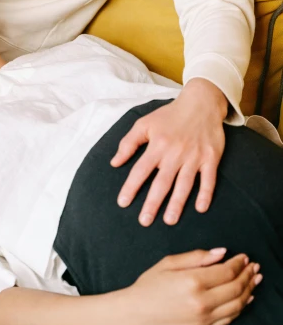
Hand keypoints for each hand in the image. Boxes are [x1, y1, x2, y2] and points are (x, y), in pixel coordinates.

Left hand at [111, 80, 226, 225]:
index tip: (123, 203)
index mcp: (157, 145)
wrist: (201, 103)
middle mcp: (175, 153)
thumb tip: (114, 163)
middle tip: (145, 221)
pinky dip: (205, 194)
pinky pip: (209, 179)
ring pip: (184, 184)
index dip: (131, 187)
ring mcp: (194, 156)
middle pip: (162, 182)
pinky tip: (201, 208)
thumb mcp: (145, 123)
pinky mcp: (210, 158)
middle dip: (152, 203)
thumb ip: (128, 143)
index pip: (141, 170)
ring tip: (169, 220)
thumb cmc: (170, 115)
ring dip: (177, 203)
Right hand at [127, 248, 260, 324]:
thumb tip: (221, 252)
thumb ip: (197, 256)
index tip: (243, 256)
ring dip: (249, 291)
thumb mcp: (169, 263)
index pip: (227, 271)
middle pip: (236, 287)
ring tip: (254, 280)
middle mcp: (202, 302)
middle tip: (253, 267)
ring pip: (237, 305)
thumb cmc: (149, 285)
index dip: (239, 263)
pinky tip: (245, 298)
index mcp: (193, 281)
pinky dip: (241, 307)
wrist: (136, 313)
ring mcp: (204, 319)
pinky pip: (229, 318)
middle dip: (247, 275)